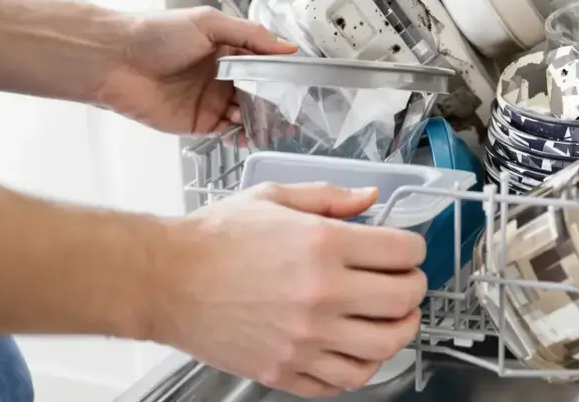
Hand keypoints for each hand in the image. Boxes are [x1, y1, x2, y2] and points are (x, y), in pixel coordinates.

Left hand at [100, 7, 296, 134]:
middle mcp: (221, 76)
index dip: (281, 73)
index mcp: (226, 49)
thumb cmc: (155, 33)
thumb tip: (288, 46)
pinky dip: (243, 136)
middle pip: (259, 93)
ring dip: (263, 120)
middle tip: (294, 111)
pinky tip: (253, 134)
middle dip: (277, 102)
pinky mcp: (198, 123)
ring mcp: (211, 101)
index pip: (264, 63)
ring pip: (247, 114)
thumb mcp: (209, 22)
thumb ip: (251, 34)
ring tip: (277, 124)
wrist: (114, 60)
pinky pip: (228, 133)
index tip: (300, 82)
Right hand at [153, 182, 427, 397]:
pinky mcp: (284, 370)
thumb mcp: (274, 197)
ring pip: (383, 348)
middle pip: (404, 300)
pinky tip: (357, 349)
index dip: (414, 249)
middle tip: (406, 284)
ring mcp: (304, 338)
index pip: (404, 253)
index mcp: (323, 246)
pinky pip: (343, 381)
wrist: (164, 280)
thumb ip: (330, 198)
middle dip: (414, 289)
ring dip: (399, 332)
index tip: (408, 251)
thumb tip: (371, 197)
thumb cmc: (214, 238)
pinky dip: (362, 367)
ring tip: (393, 320)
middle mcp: (321, 295)